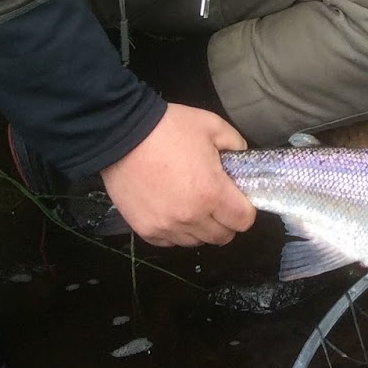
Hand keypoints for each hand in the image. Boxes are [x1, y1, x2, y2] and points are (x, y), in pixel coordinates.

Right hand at [99, 103, 255, 246]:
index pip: (243, 221)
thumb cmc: (168, 128)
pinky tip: (172, 208)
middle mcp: (190, 217)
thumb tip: (240, 159)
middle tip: (217, 200)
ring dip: (200, 227)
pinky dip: (175, 230)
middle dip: (225, 220)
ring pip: (196, 241)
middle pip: (222, 236)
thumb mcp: (212, 125)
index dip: (245, 209)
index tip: (237, 198)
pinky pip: (170, 241)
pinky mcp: (145, 229)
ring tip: (192, 203)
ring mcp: (166, 226)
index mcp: (211, 193)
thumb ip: (235, 145)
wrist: (122, 133)